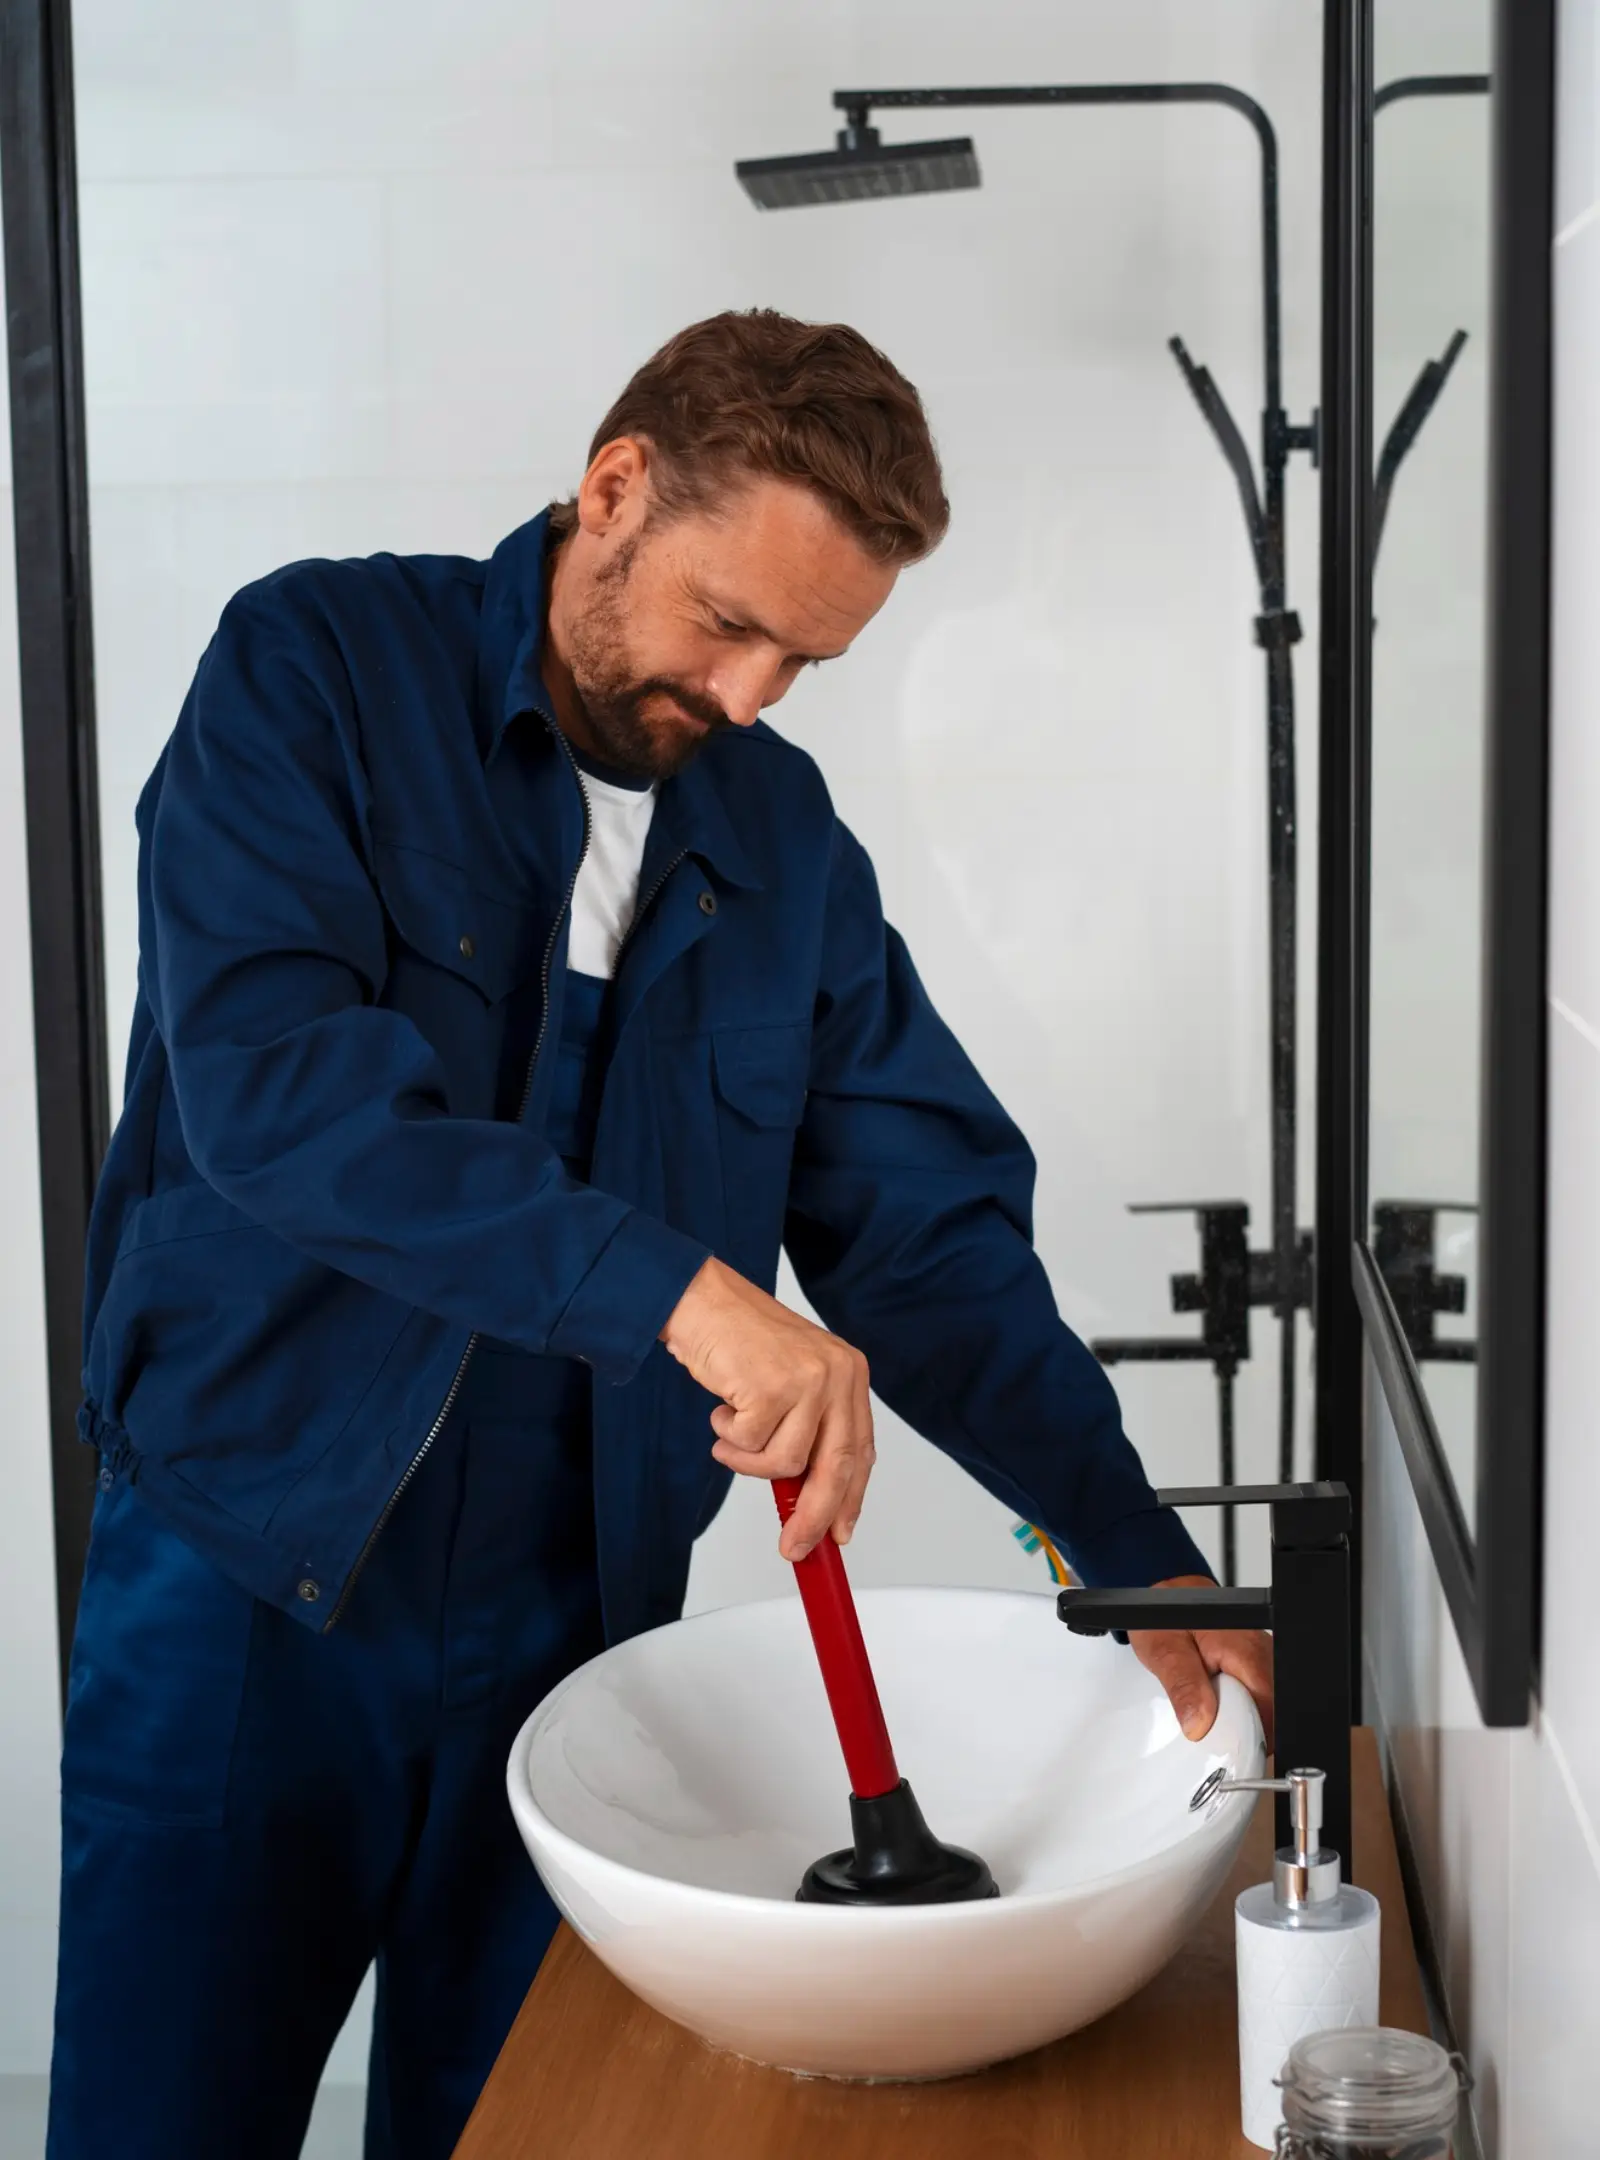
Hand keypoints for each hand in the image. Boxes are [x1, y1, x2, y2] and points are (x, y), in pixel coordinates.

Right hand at [659, 1257, 874, 1563]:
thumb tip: (810, 1501)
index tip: (840, 1533)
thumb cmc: (740, 1341)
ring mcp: (807, 1380)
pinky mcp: (772, 1387)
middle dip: (814, 1516)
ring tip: (731, 1431)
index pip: (861, 1450)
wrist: (700, 1300)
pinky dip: (728, 1437)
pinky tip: (723, 1407)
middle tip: (794, 1546)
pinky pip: (749, 1445)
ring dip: (749, 1459)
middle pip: (836, 1467)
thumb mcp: (791, 1382)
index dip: (850, 1498)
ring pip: (785, 1463)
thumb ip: (808, 1431)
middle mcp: (838, 1375)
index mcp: (849, 1373)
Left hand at [1130, 1575, 1275, 1751]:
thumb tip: (1198, 1724)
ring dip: (1241, 1720)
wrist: (1164, 1597)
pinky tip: (1218, 1705)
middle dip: (1246, 1732)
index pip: (1267, 1709)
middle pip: (1270, 1711)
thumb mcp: (1165, 1652)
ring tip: (1213, 1717)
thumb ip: (1184, 1687)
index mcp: (1244, 1652)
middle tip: (1215, 1735)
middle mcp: (1259, 1654)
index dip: (1252, 1736)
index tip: (1228, 1749)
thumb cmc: (1164, 1619)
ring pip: (1263, 1706)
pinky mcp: (1252, 1664)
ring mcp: (1259, 1658)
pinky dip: (1237, 1707)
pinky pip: (1254, 1696)